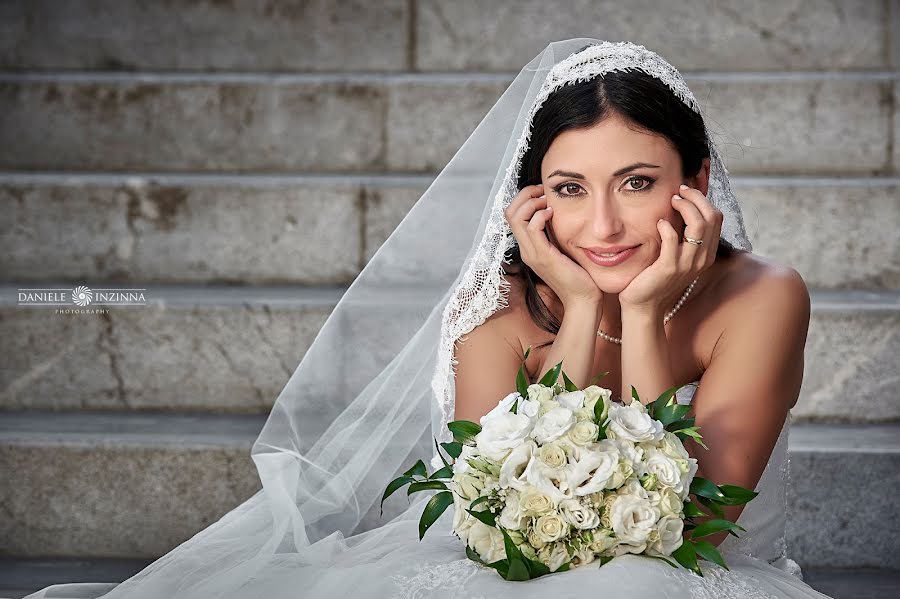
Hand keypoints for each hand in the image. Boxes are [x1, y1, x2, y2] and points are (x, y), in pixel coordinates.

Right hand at [504, 184, 602, 307]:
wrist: (582, 299)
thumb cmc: (577, 275)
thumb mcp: (562, 249)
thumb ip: (555, 233)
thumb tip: (556, 212)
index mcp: (528, 247)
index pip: (512, 216)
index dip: (524, 199)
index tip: (542, 194)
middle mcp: (525, 250)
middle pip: (509, 213)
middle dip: (525, 195)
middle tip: (543, 192)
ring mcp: (531, 253)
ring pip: (516, 218)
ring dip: (532, 203)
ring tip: (547, 202)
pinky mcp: (543, 256)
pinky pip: (532, 228)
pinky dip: (540, 215)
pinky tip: (553, 213)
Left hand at [619, 184, 722, 314]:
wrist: (643, 305)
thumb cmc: (656, 277)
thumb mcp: (676, 256)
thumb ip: (683, 237)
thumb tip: (682, 208)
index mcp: (706, 254)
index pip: (716, 218)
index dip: (702, 200)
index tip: (685, 192)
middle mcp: (701, 259)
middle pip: (711, 217)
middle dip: (696, 198)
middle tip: (678, 192)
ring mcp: (686, 264)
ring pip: (698, 225)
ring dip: (685, 207)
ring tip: (671, 202)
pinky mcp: (668, 268)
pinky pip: (673, 240)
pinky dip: (667, 227)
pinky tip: (659, 223)